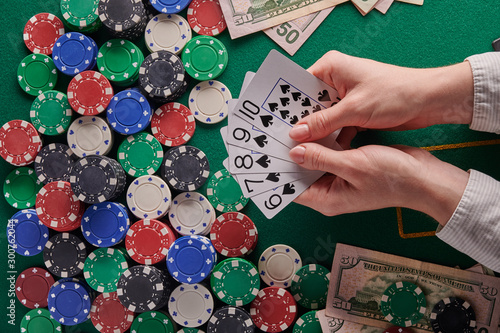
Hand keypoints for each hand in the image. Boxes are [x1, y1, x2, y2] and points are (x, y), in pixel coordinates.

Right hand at [289, 51, 473, 141]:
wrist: (429, 101)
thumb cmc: (395, 93)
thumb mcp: (354, 109)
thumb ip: (323, 122)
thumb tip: (296, 134)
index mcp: (330, 68)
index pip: (298, 88)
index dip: (287, 109)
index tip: (275, 129)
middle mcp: (334, 80)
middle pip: (308, 104)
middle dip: (301, 124)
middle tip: (285, 144)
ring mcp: (344, 97)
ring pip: (321, 117)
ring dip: (317, 134)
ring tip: (301, 152)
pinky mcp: (353, 111)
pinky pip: (335, 125)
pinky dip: (332, 138)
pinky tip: (323, 153)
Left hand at [289, 129, 468, 224]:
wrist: (424, 177)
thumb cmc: (392, 177)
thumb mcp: (353, 166)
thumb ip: (321, 158)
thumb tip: (294, 151)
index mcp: (327, 199)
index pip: (292, 189)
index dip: (277, 173)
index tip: (264, 154)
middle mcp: (329, 190)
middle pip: (300, 173)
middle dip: (289, 155)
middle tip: (273, 133)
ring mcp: (339, 177)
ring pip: (314, 161)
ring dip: (306, 145)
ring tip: (289, 125)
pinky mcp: (349, 165)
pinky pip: (329, 153)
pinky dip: (323, 141)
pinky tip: (315, 124)